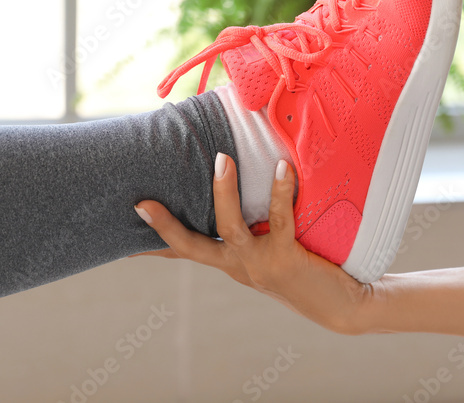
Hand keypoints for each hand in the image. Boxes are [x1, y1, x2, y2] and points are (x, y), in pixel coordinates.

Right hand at [131, 154, 376, 334]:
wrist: (341, 304)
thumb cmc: (305, 269)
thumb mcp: (270, 249)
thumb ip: (255, 226)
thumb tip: (247, 182)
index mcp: (230, 262)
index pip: (185, 251)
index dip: (153, 243)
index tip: (122, 234)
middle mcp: (238, 266)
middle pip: (192, 247)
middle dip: (165, 226)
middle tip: (141, 203)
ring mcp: (259, 264)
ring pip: (230, 227)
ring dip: (225, 192)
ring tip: (223, 159)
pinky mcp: (286, 257)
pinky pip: (281, 219)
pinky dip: (281, 191)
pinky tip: (282, 167)